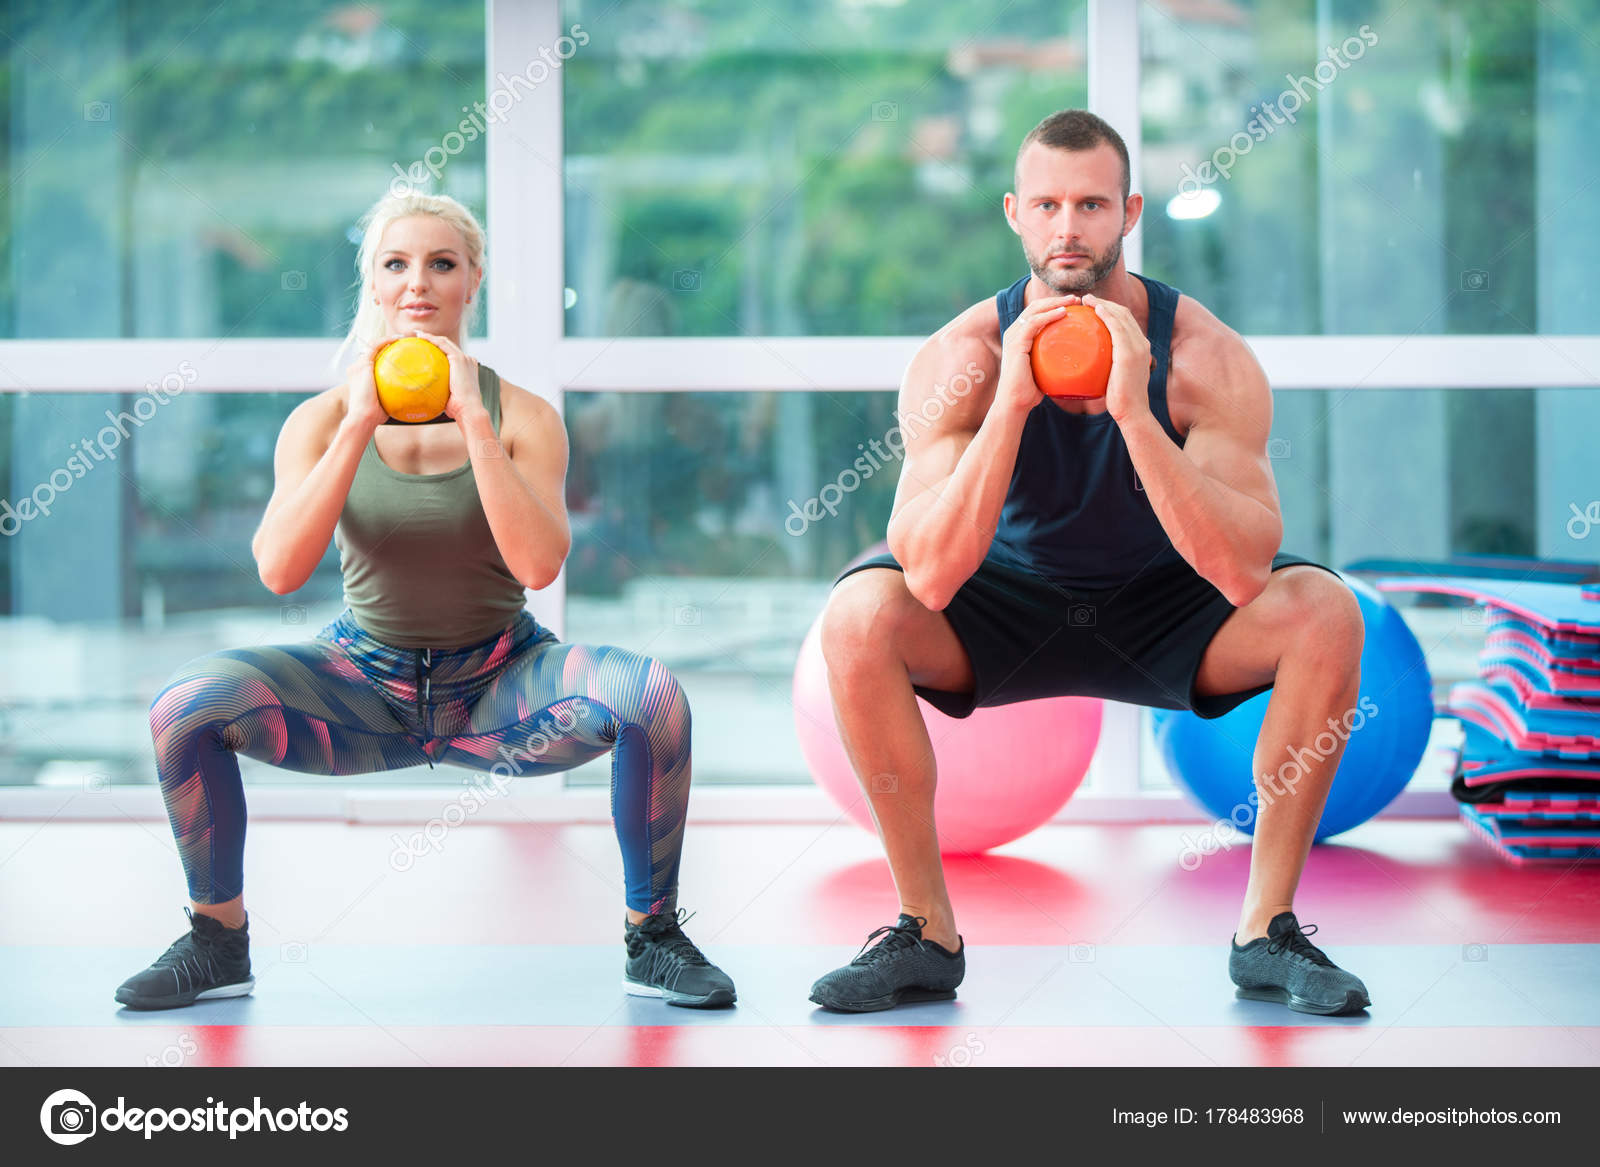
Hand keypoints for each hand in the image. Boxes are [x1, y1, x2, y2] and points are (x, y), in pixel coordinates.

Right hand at [340, 331, 407, 436]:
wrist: (362, 418)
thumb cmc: (374, 417)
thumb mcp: (385, 404)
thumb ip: (394, 396)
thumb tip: (411, 398)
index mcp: (359, 376)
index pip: (373, 361)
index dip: (385, 354)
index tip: (400, 352)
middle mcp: (356, 368)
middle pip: (372, 351)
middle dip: (387, 343)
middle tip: (404, 341)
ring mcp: (358, 366)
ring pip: (373, 345)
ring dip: (388, 339)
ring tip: (403, 336)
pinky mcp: (363, 365)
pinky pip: (375, 347)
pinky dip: (386, 340)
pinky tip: (399, 338)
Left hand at [407, 330, 485, 425]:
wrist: (469, 409)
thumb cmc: (458, 409)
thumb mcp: (447, 398)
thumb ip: (439, 391)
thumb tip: (424, 396)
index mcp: (467, 368)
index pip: (451, 355)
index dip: (438, 350)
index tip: (426, 349)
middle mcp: (468, 360)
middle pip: (448, 345)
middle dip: (433, 340)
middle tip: (419, 338)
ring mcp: (465, 358)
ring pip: (445, 342)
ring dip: (430, 337)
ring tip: (417, 334)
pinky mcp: (459, 359)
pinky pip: (442, 344)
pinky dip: (431, 339)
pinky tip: (420, 337)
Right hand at [996, 294, 1076, 416]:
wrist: (1014, 404)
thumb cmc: (1029, 391)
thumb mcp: (1044, 369)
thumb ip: (1053, 360)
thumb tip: (1076, 359)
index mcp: (1019, 336)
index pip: (1036, 312)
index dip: (1054, 305)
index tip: (1074, 305)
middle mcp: (1013, 332)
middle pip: (1035, 306)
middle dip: (1057, 299)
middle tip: (1077, 299)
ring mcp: (1013, 336)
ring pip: (1035, 310)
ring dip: (1055, 303)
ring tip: (1073, 302)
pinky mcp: (1016, 343)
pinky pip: (1033, 322)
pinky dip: (1049, 315)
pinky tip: (1063, 313)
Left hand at [1081, 293, 1152, 423]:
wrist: (1132, 413)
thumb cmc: (1120, 400)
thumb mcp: (1116, 377)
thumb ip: (1108, 367)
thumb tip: (1089, 364)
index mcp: (1140, 348)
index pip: (1126, 322)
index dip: (1110, 310)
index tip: (1093, 306)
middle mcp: (1142, 343)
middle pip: (1124, 314)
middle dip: (1105, 302)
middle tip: (1086, 299)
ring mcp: (1138, 347)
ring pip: (1121, 316)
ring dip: (1103, 304)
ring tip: (1086, 300)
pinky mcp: (1130, 353)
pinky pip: (1117, 327)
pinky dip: (1107, 315)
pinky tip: (1095, 309)